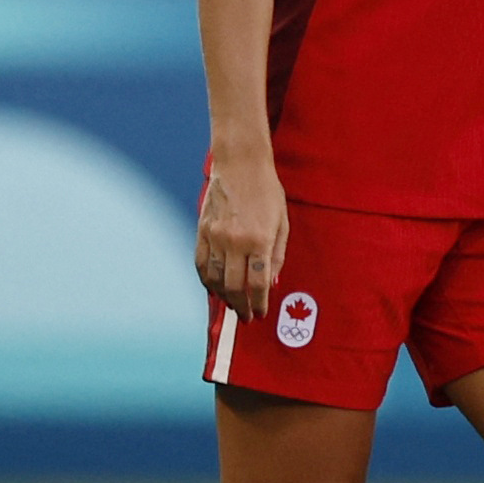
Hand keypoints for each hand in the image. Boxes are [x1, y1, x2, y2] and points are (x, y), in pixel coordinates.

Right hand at [194, 149, 287, 317]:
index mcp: (260, 239)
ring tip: (232, 305)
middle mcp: (235, 241)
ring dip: (223, 297)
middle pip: (235, 286)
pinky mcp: (202, 231)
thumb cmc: (268, 192)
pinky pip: (201, 264)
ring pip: (215, 278)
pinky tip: (213, 289)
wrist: (240, 165)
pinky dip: (206, 281)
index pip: (258, 282)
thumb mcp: (282, 222)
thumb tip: (271, 283)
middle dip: (241, 306)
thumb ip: (277, 255)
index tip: (260, 314)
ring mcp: (215, 236)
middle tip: (246, 317)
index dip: (259, 302)